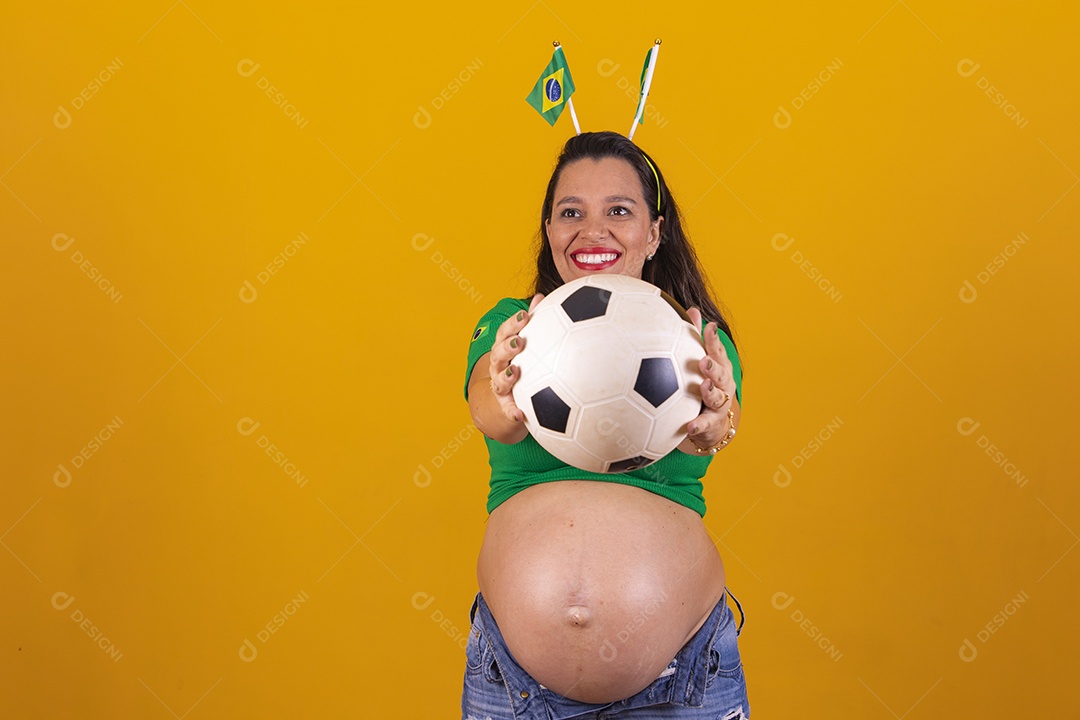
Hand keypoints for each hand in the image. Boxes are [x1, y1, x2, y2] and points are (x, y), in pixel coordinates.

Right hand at [488, 294, 543, 422]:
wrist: (510, 399)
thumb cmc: (523, 363)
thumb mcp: (527, 343)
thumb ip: (534, 321)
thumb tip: (540, 296)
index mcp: (504, 348)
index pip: (505, 333)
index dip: (513, 324)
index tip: (525, 317)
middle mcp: (498, 366)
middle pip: (498, 354)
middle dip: (506, 347)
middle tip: (518, 342)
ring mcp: (499, 386)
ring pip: (499, 380)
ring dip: (505, 377)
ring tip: (514, 372)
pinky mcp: (505, 405)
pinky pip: (508, 410)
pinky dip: (512, 412)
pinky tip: (520, 415)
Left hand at [684, 307, 739, 452]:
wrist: (712, 422)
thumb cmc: (704, 383)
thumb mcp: (701, 361)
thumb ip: (694, 337)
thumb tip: (690, 309)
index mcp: (719, 366)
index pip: (717, 351)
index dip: (713, 340)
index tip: (709, 327)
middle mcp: (723, 384)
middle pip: (721, 373)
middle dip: (714, 366)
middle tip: (704, 360)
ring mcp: (719, 403)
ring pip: (716, 397)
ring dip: (709, 391)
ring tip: (702, 387)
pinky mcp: (711, 422)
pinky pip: (705, 423)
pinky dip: (698, 425)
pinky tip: (689, 427)